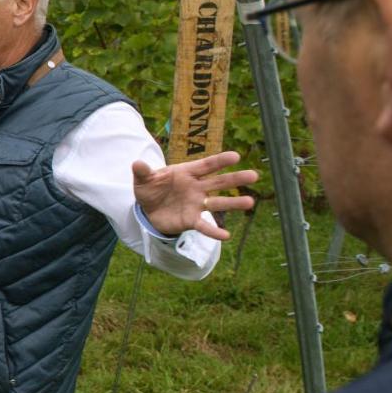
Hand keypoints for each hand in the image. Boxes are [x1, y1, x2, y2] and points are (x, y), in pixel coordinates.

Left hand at [133, 150, 258, 239]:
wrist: (147, 208)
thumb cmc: (150, 188)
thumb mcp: (143, 179)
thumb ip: (142, 172)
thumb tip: (136, 164)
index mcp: (186, 172)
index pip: (206, 165)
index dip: (220, 161)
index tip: (236, 156)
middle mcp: (196, 187)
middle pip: (218, 182)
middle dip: (235, 179)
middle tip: (254, 176)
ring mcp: (196, 204)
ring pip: (217, 203)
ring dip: (233, 203)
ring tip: (250, 202)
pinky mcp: (191, 220)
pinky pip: (204, 225)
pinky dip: (213, 231)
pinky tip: (226, 236)